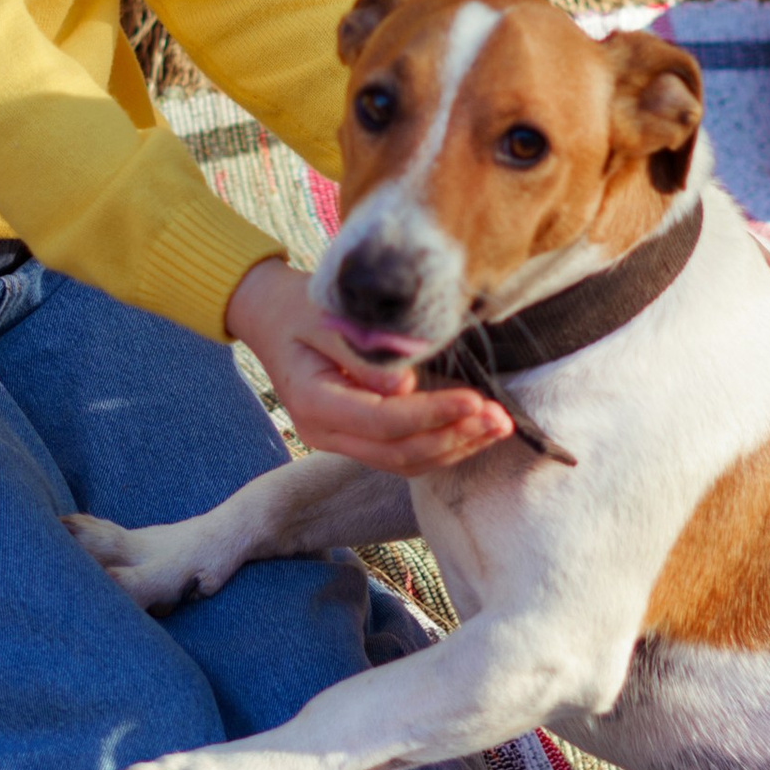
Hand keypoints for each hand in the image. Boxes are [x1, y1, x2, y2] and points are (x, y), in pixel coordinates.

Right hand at [224, 257, 512, 472]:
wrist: (270, 315)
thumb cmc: (297, 307)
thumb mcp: (326, 316)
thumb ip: (363, 353)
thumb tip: (405, 387)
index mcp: (312, 401)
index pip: (382, 422)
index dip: (431, 415)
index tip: (475, 399)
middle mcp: (323, 432)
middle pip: (398, 452)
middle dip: (453, 437)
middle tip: (499, 419)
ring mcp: (339, 440)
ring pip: (404, 462)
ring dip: (455, 447)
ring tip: (498, 427)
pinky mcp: (356, 438)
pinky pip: (402, 455)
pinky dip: (442, 447)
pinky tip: (474, 431)